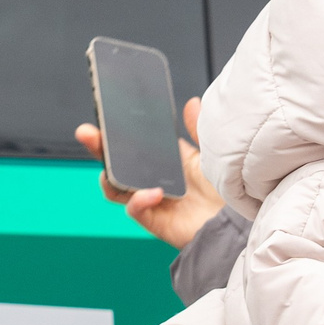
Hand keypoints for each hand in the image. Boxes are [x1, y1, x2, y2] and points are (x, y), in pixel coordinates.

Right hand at [76, 97, 226, 249]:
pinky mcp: (154, 219)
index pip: (130, 142)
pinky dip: (139, 199)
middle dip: (97, 146)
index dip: (113, 129)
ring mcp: (149, 199)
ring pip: (114, 187)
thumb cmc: (222, 191)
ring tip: (110, 164)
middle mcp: (150, 178)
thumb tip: (192, 103)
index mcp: (162, 159)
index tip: (102, 113)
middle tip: (87, 132)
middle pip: (114, 162)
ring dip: (108, 175)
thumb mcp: (211, 153)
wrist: (236, 222)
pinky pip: (135, 209)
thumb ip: (198, 130)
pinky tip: (154, 192)